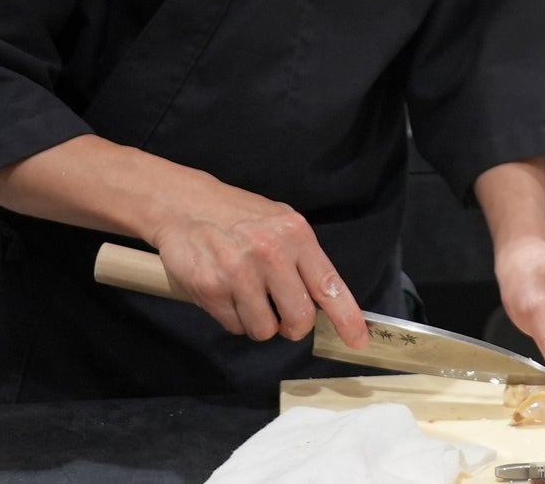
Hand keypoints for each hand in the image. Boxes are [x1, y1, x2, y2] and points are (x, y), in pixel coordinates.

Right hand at [147, 187, 368, 350]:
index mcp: (296, 235)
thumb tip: (326, 300)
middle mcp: (271, 253)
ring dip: (259, 323)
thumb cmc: (239, 216)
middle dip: (292, 327)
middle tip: (282, 315)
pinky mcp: (211, 288)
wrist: (186, 204)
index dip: (347, 318)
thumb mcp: (281, 222)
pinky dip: (234, 318)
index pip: (329, 286)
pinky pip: (235, 327)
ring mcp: (239, 272)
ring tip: (247, 296)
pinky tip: (226, 293)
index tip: (358, 341)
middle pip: (299, 320)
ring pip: (264, 330)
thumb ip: (303, 258)